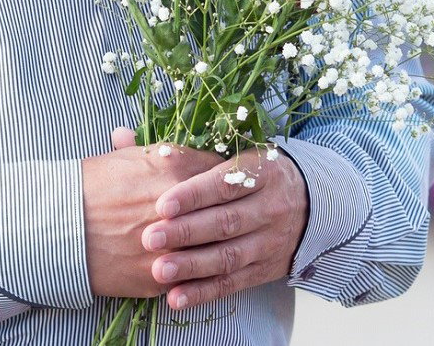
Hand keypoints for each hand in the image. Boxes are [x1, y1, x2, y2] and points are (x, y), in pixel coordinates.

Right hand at [84, 128, 222, 297]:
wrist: (56, 227)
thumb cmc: (88, 186)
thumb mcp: (123, 158)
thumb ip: (158, 153)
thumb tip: (176, 149)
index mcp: (173, 169)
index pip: (223, 172)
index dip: (226, 179)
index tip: (227, 184)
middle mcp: (180, 207)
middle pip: (226, 211)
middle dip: (232, 212)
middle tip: (233, 212)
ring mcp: (174, 245)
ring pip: (216, 248)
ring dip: (221, 245)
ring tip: (220, 241)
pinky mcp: (162, 276)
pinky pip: (195, 277)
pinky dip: (200, 271)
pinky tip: (198, 264)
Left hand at [141, 146, 306, 311]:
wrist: (313, 203)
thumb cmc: (251, 173)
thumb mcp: (230, 153)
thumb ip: (179, 152)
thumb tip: (120, 136)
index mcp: (260, 172)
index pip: (223, 184)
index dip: (192, 195)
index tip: (161, 204)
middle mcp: (268, 207)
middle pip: (225, 221)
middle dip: (186, 232)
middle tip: (149, 238)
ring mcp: (268, 241)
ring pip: (229, 256)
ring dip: (192, 266)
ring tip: (159, 271)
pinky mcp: (265, 270)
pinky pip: (233, 283)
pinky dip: (204, 292)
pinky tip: (176, 298)